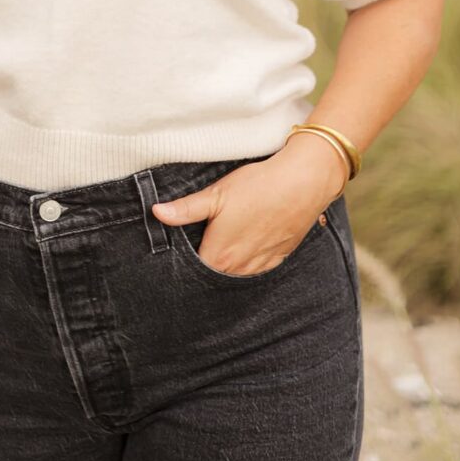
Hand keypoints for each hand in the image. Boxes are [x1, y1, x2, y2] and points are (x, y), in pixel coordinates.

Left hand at [150, 140, 344, 275]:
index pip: (194, 271)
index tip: (178, 255)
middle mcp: (239, 269)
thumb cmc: (257, 186)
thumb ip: (185, 209)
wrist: (302, 183)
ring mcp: (260, 266)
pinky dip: (248, 265)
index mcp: (219, 255)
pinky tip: (246, 249)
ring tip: (223, 249)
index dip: (185, 264)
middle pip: (215, 277)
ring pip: (236, 277)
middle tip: (202, 248)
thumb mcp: (216, 194)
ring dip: (228, 268)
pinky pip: (257, 271)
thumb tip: (157, 213)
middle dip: (206, 268)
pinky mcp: (278, 259)